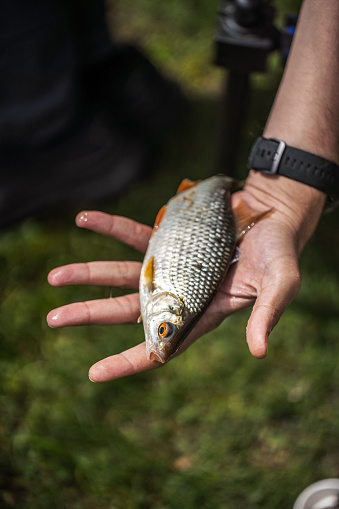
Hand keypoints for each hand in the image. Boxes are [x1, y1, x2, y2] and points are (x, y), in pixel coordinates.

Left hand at [47, 174, 324, 381]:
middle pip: (128, 311)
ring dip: (88, 274)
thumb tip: (259, 351)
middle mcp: (179, 294)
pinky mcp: (168, 240)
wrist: (271, 216)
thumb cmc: (280, 253)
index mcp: (203, 313)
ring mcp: (170, 267)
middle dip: (91, 314)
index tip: (94, 373)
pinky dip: (109, 228)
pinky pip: (133, 235)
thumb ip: (267, 315)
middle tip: (54, 319)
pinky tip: (84, 220)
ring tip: (54, 277)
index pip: (162, 345)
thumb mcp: (281, 284)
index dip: (130, 361)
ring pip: (123, 274)